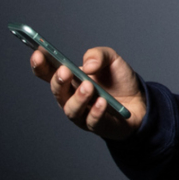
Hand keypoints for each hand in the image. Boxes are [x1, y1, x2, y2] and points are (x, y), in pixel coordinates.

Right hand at [31, 46, 146, 140]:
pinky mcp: (98, 126)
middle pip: (57, 92)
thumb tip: (87, 65)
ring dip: (78, 98)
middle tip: (65, 71)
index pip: (48, 73)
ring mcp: (83, 113)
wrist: (140, 100)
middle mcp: (71, 98)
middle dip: (58, 81)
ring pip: (71, 109)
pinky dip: (96, 111)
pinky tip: (102, 102)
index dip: (40, 64)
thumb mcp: (112, 59)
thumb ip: (98, 55)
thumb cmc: (119, 80)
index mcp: (70, 80)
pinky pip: (92, 121)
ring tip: (88, 86)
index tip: (38, 53)